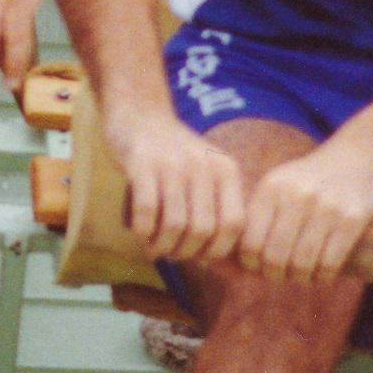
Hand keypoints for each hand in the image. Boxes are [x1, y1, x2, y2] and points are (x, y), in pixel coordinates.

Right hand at [105, 106, 245, 262]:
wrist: (139, 112)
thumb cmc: (173, 153)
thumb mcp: (205, 172)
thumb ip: (214, 209)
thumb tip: (210, 260)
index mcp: (225, 170)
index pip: (234, 224)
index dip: (218, 250)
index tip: (200, 257)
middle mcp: (203, 165)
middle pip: (203, 230)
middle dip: (186, 252)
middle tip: (172, 254)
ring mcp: (172, 164)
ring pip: (175, 224)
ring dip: (163, 246)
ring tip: (155, 248)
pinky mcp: (141, 164)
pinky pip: (146, 211)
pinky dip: (143, 231)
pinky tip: (140, 233)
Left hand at [240, 137, 372, 283]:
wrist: (361, 155)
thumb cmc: (312, 180)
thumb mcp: (280, 184)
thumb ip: (257, 216)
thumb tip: (230, 259)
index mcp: (271, 188)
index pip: (249, 243)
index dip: (252, 265)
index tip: (260, 268)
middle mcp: (295, 196)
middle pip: (274, 258)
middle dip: (276, 275)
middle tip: (282, 276)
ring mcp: (326, 206)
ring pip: (302, 265)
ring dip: (300, 279)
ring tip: (303, 276)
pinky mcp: (353, 218)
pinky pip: (329, 264)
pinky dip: (323, 277)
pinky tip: (323, 274)